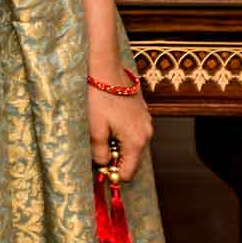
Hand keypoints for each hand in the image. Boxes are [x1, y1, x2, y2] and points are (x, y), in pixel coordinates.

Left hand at [87, 67, 152, 182]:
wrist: (107, 70)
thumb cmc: (99, 98)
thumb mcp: (94, 128)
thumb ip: (100, 151)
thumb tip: (102, 165)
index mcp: (136, 141)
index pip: (128, 172)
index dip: (113, 173)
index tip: (99, 167)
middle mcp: (146, 134)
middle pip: (132, 159)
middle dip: (115, 158)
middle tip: (97, 146)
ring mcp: (146, 122)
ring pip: (132, 144)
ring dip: (118, 144)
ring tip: (102, 130)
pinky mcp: (142, 112)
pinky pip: (133, 130)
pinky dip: (122, 132)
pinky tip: (109, 120)